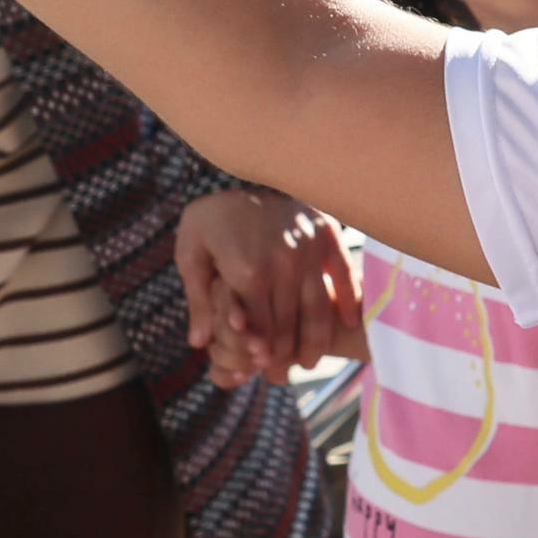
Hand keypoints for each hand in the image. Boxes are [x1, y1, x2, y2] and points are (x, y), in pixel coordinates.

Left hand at [177, 187, 362, 386]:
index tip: (259, 371)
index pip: (259, 326)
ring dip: (315, 340)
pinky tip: (346, 325)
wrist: (246, 160)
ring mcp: (309, 249)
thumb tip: (198, 342)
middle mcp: (282, 262)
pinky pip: (343, 277)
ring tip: (309, 363)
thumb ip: (199, 299)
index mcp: (247, 269)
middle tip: (282, 376)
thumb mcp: (191, 254)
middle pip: (288, 323)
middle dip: (284, 355)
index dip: (259, 354)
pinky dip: (345, 303)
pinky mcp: (328, 236)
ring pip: (317, 308)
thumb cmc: (212, 217)